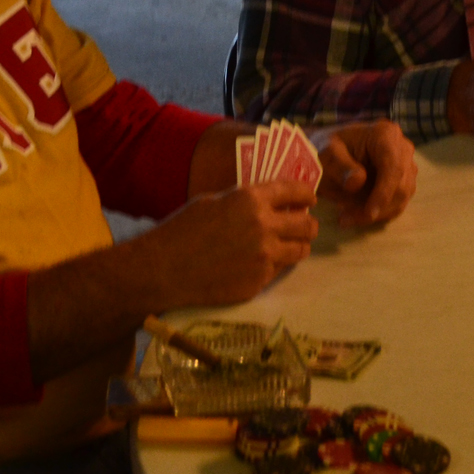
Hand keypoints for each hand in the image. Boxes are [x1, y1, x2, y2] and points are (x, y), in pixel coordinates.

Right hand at [147, 179, 317, 306]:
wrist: (164, 269)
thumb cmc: (183, 229)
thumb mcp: (214, 201)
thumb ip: (244, 201)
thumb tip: (268, 202)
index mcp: (251, 199)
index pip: (294, 191)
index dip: (305, 193)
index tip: (309, 198)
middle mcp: (264, 226)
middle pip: (307, 224)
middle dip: (307, 224)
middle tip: (303, 225)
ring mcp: (264, 257)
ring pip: (301, 250)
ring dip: (297, 246)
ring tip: (289, 245)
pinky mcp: (259, 281)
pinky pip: (279, 271)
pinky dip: (274, 266)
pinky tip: (259, 263)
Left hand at [309, 120, 415, 226]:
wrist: (330, 152)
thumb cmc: (327, 149)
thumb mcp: (326, 154)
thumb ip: (340, 165)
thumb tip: (358, 183)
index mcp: (385, 134)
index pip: (394, 167)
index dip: (384, 193)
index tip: (370, 213)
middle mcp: (402, 147)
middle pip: (401, 185)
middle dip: (377, 207)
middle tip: (346, 218)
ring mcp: (406, 164)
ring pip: (401, 197)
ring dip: (376, 214)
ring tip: (346, 217)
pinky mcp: (404, 180)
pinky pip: (398, 203)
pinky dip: (379, 214)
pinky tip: (356, 216)